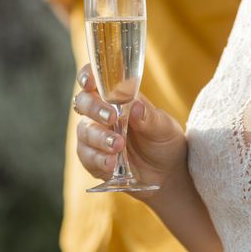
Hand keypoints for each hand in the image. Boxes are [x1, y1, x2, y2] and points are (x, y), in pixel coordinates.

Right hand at [74, 65, 188, 199]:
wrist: (167, 175)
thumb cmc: (165, 142)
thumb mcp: (164, 128)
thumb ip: (150, 117)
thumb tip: (136, 107)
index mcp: (118, 97)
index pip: (96, 80)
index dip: (87, 76)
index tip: (90, 82)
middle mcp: (101, 114)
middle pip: (83, 103)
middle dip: (94, 108)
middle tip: (112, 118)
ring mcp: (95, 137)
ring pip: (84, 131)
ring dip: (99, 137)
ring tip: (118, 146)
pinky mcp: (94, 160)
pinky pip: (87, 157)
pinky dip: (98, 159)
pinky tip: (111, 163)